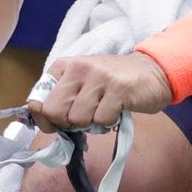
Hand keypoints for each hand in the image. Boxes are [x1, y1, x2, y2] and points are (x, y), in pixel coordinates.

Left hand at [25, 52, 172, 132]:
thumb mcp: (82, 83)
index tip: (58, 124)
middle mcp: (78, 68)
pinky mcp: (118, 89)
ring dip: (91, 123)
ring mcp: (99, 77)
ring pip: (78, 119)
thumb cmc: (113, 83)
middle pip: (54, 112)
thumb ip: (61, 98)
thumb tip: (39, 122)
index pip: (37, 100)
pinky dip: (109, 122)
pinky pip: (102, 120)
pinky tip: (116, 110)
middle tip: (83, 119)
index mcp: (64, 66)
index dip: (45, 119)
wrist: (153, 71)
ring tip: (103, 110)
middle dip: (67, 124)